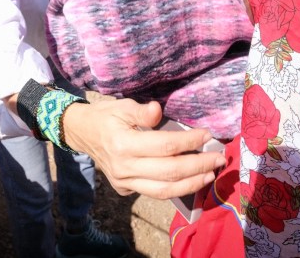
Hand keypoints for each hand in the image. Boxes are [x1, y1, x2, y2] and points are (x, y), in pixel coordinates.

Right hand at [62, 99, 225, 198]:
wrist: (81, 133)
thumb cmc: (105, 116)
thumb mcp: (121, 106)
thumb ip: (141, 111)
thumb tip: (157, 110)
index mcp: (123, 144)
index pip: (165, 146)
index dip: (190, 142)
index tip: (207, 134)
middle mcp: (124, 168)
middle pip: (170, 172)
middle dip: (199, 166)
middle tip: (219, 158)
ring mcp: (124, 182)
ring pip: (164, 190)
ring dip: (192, 184)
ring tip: (211, 175)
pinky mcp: (125, 189)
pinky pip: (155, 193)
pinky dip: (176, 190)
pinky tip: (192, 181)